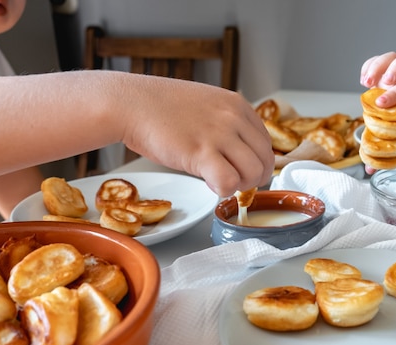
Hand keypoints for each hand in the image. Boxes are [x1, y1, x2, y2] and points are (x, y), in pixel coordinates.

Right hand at [119, 76, 274, 196]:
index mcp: (238, 106)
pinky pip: (229, 182)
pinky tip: (209, 184)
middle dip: (252, 178)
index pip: (266, 144)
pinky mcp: (201, 152)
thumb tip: (241, 154)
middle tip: (231, 181)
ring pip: (253, 174)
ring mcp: (219, 134)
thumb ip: (228, 125)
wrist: (130, 103)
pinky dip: (223, 191)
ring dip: (238, 185)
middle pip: (265, 162)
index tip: (240, 170)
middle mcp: (234, 118)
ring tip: (219, 181)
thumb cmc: (161, 108)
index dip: (255, 163)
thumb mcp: (207, 106)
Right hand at [359, 52, 395, 173]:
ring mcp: (395, 75)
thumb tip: (370, 171)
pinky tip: (363, 80)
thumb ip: (385, 155)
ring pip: (393, 57)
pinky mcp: (384, 72)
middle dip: (393, 70)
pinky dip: (368, 66)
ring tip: (366, 82)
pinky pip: (377, 61)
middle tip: (378, 85)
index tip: (382, 105)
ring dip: (378, 65)